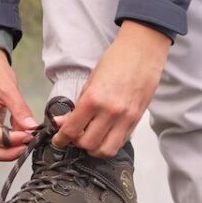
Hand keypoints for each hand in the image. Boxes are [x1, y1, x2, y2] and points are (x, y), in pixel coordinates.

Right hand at [0, 48, 37, 160]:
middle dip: (7, 153)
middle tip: (26, 147)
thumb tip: (31, 128)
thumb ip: (20, 111)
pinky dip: (4, 145)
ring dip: (6, 151)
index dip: (11, 140)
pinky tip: (18, 139)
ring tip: (24, 143)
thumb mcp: (10, 89)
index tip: (28, 137)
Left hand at [52, 20, 170, 156]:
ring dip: (95, 149)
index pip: (72, 130)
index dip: (61, 139)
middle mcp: (110, 112)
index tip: (58, 141)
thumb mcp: (90, 82)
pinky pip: (120, 142)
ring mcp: (125, 118)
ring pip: (106, 150)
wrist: (143, 52)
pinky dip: (109, 143)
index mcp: (94, 99)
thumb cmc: (116, 62)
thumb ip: (77, 106)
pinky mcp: (136, 120)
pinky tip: (105, 134)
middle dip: (78, 143)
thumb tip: (62, 123)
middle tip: (75, 136)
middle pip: (88, 144)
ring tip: (91, 139)